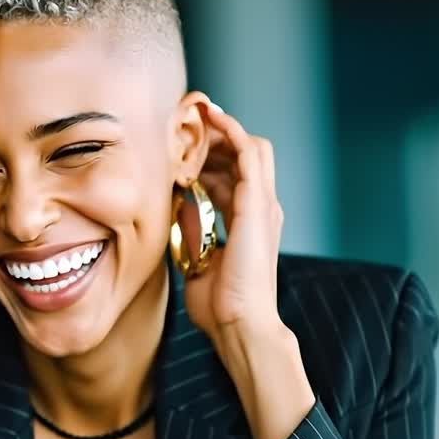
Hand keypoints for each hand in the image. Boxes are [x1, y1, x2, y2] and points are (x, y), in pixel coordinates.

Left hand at [179, 101, 283, 338]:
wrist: (240, 326)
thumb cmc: (220, 305)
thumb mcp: (197, 259)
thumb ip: (191, 232)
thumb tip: (176, 207)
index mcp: (246, 221)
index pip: (231, 174)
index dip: (208, 156)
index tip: (181, 146)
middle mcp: (259, 208)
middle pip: (242, 155)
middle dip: (215, 137)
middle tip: (186, 122)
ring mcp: (262, 204)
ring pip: (250, 147)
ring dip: (224, 129)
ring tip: (198, 113)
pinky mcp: (258, 204)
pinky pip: (250, 154)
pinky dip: (232, 132)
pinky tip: (213, 119)